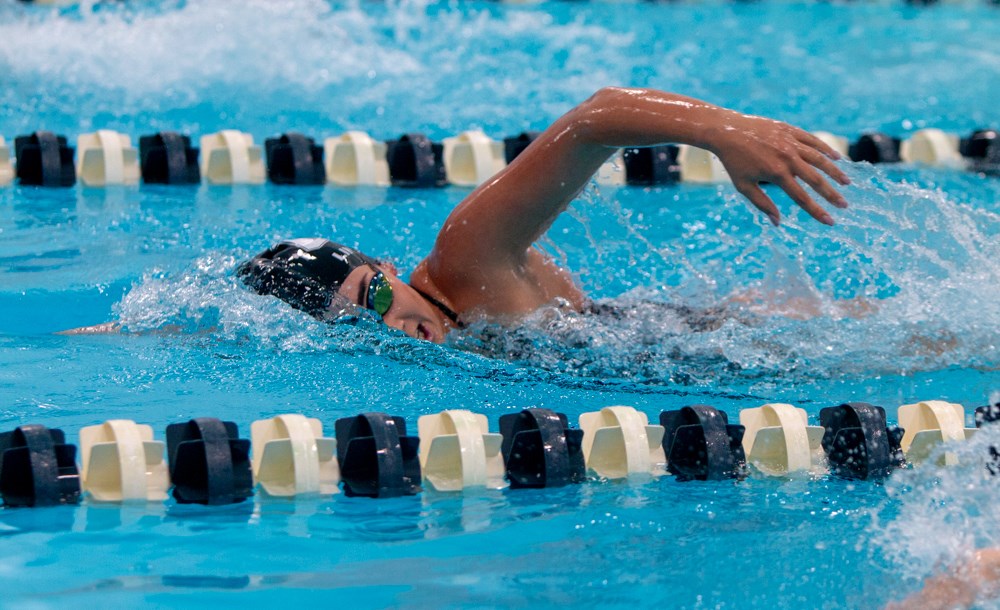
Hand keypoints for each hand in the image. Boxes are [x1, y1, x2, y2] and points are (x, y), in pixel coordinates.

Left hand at [708, 112, 850, 225]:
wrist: (726, 130)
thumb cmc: (734, 162)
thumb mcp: (744, 186)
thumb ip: (762, 204)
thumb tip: (777, 223)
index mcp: (777, 174)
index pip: (802, 198)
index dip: (817, 211)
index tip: (830, 221)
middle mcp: (787, 158)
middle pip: (815, 179)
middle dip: (831, 194)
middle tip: (844, 205)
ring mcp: (790, 142)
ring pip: (819, 158)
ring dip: (834, 171)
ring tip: (846, 182)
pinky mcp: (790, 130)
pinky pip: (812, 140)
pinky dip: (826, 149)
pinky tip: (836, 158)